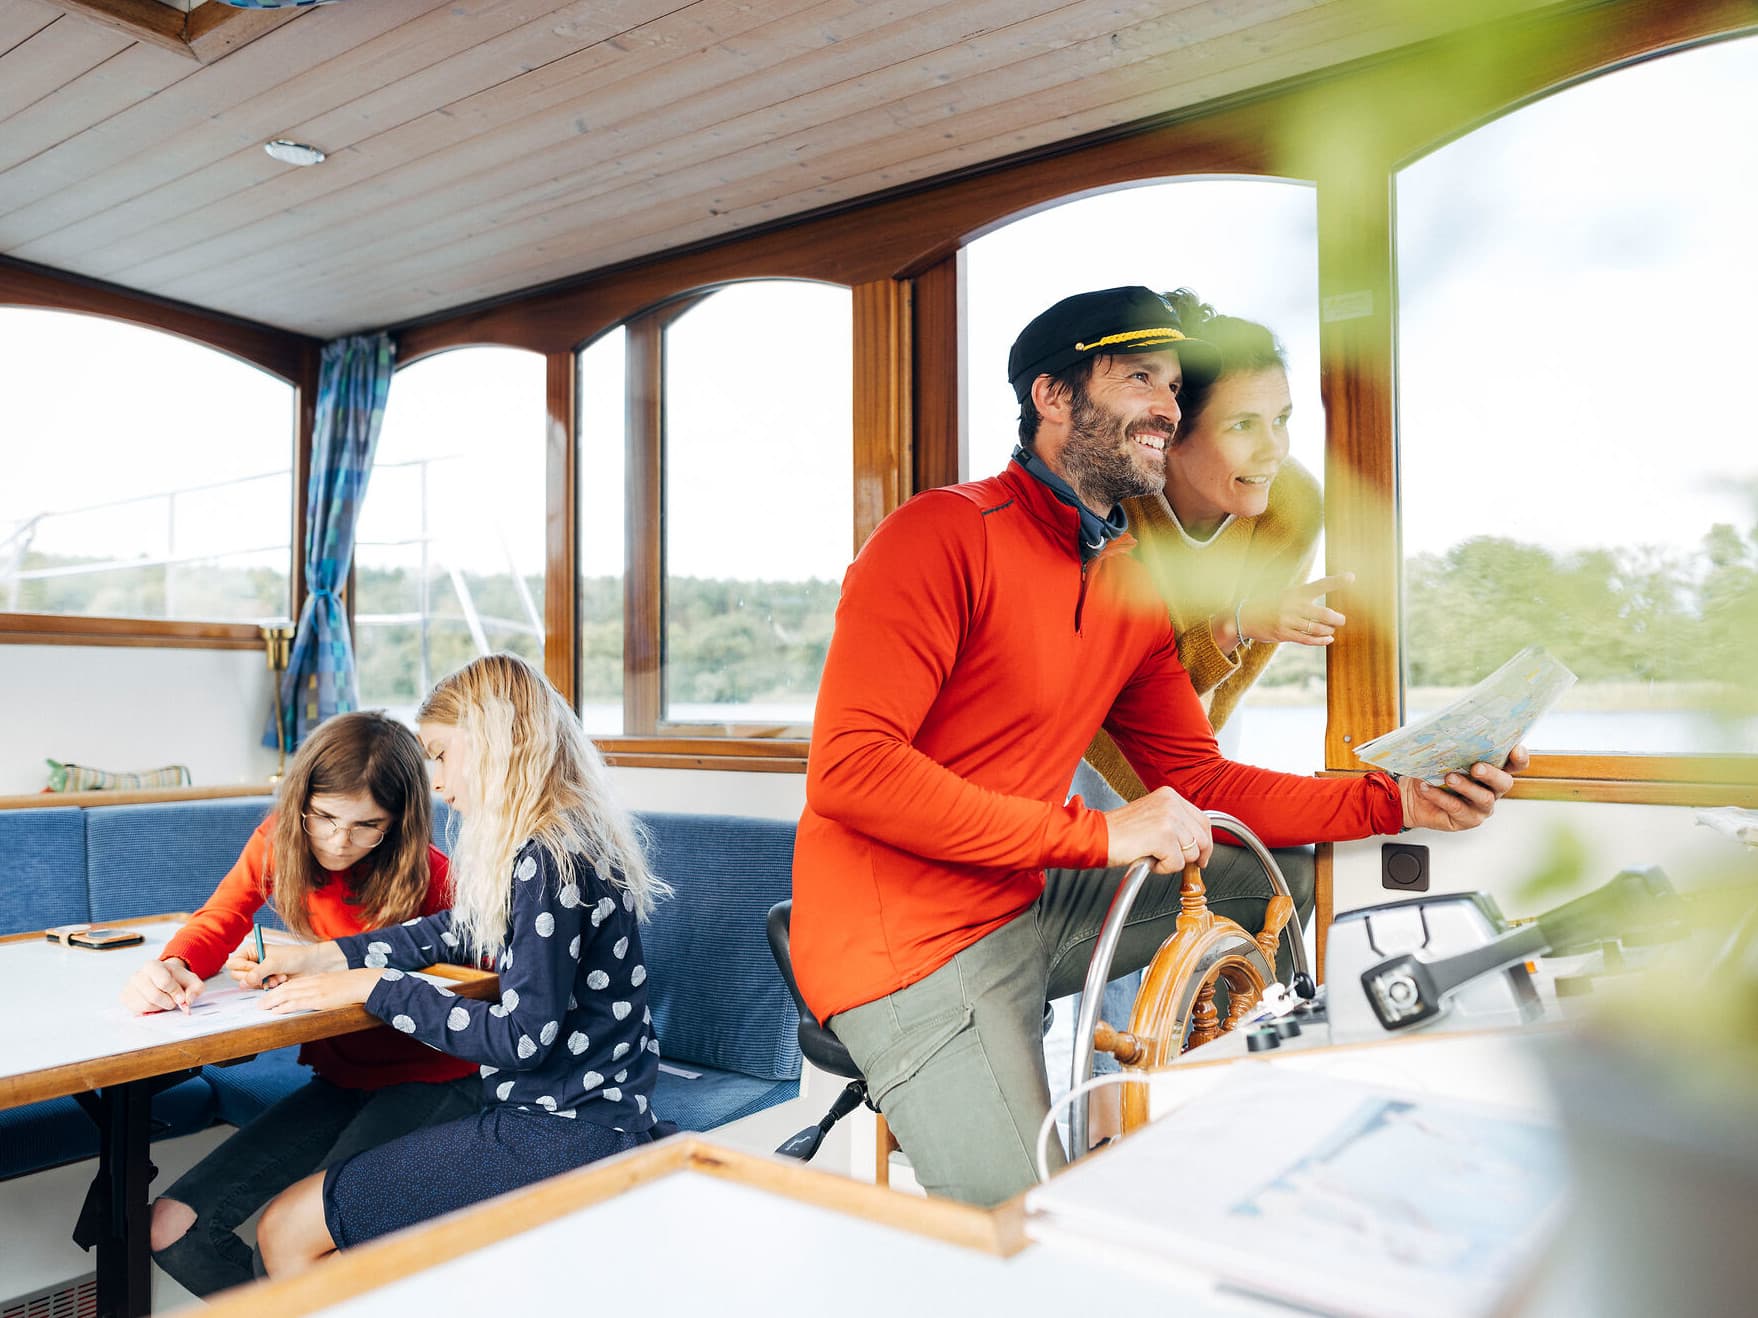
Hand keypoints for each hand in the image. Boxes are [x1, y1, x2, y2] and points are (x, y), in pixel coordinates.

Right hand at [120, 957, 203, 1014]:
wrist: (163, 979)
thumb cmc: (177, 980)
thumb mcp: (192, 981)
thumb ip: (195, 989)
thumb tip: (186, 1002)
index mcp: (152, 965)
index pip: (164, 982)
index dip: (175, 992)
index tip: (181, 997)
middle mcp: (137, 975)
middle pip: (154, 996)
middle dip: (168, 1002)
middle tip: (173, 1001)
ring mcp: (129, 987)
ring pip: (146, 1005)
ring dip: (159, 1007)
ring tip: (164, 1001)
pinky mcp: (125, 999)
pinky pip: (138, 1011)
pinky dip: (150, 1011)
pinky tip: (155, 1004)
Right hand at [227, 940, 345, 989]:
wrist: (311, 965)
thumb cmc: (295, 957)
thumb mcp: (275, 962)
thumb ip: (258, 972)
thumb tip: (243, 982)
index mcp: (251, 951)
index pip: (233, 963)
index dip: (243, 968)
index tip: (256, 968)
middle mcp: (252, 962)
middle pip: (237, 976)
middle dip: (255, 977)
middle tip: (268, 975)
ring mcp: (258, 973)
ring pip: (249, 984)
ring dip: (264, 982)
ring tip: (279, 977)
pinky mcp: (265, 982)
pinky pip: (258, 989)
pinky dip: (269, 987)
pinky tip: (280, 981)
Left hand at [259, 968, 382, 1014]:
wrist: (366, 982)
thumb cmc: (354, 984)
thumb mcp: (336, 983)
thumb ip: (325, 988)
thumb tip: (317, 997)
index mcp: (317, 978)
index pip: (292, 983)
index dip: (278, 989)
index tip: (268, 995)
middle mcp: (313, 982)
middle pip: (286, 988)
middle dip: (270, 996)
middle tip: (259, 1004)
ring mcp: (316, 990)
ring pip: (288, 994)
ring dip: (272, 1002)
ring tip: (262, 1008)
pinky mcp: (320, 999)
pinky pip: (298, 1002)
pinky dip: (285, 1007)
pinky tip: (277, 1010)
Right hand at [1103, 785, 1211, 872]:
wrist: (1094, 835)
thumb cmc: (1118, 831)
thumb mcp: (1152, 816)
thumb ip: (1175, 823)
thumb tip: (1197, 843)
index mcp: (1169, 796)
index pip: (1203, 820)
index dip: (1205, 842)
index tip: (1202, 855)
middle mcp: (1171, 803)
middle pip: (1203, 838)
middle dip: (1194, 856)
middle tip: (1176, 862)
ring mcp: (1168, 819)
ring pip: (1191, 853)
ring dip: (1172, 862)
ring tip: (1152, 854)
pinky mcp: (1162, 837)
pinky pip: (1176, 864)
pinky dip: (1162, 868)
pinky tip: (1147, 858)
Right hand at [1240, 571, 1354, 645]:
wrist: (1244, 616)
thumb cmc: (1269, 604)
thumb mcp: (1285, 594)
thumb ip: (1304, 597)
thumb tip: (1327, 608)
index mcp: (1295, 592)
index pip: (1320, 585)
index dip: (1337, 581)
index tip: (1352, 577)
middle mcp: (1293, 605)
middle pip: (1323, 613)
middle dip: (1337, 618)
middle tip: (1342, 620)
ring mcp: (1288, 621)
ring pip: (1317, 628)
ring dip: (1328, 630)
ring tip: (1331, 630)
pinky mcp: (1284, 634)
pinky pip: (1307, 640)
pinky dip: (1321, 641)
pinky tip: (1328, 640)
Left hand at [1400, 744, 1529, 831]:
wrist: (1410, 794)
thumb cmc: (1432, 771)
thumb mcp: (1444, 756)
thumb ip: (1456, 747)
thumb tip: (1452, 733)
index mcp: (1492, 770)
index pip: (1515, 764)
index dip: (1519, 759)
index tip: (1516, 750)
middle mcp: (1492, 790)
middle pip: (1504, 783)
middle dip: (1492, 774)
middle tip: (1477, 768)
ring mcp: (1481, 807)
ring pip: (1484, 798)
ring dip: (1466, 786)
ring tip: (1449, 778)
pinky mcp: (1465, 820)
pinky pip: (1457, 809)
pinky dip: (1441, 797)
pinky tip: (1427, 788)